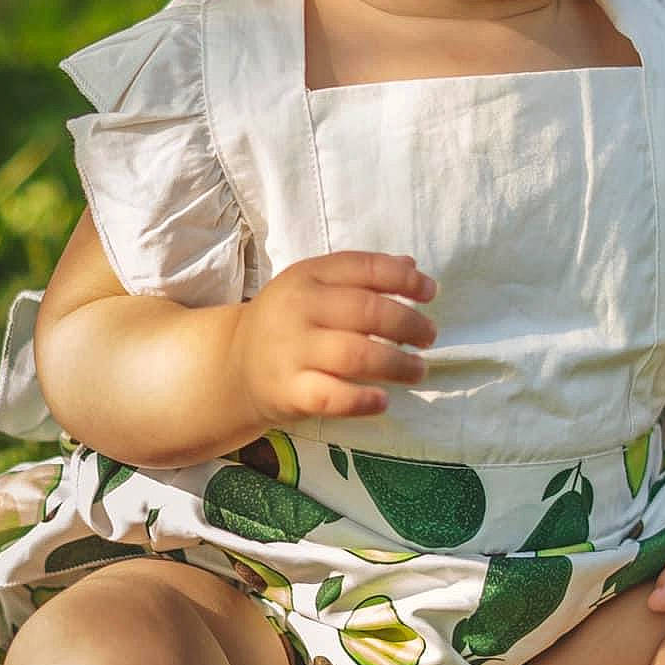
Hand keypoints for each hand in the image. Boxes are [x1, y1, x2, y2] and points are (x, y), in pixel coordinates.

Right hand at [231, 250, 437, 425]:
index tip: (430, 292)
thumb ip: (360, 276)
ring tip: (418, 370)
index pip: (364, 267)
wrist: (234, 366)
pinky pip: (332, 397)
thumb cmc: (288, 323)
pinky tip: (382, 400)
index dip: (404, 278)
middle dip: (409, 324)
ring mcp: (291, 351)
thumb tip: (412, 264)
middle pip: (366, 311)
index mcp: (307, 275)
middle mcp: (298, 309)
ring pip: (356, 355)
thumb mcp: (315, 288)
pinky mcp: (288, 391)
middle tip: (429, 337)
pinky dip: (362, 400)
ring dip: (397, 364)